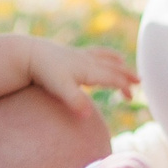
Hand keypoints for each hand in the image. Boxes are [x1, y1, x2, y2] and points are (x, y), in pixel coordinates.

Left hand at [24, 38, 138, 110]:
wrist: (28, 53)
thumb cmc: (45, 72)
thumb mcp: (60, 89)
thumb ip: (75, 102)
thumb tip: (88, 116)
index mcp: (88, 69)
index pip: (112, 77)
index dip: (124, 85)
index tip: (132, 96)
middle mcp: (87, 60)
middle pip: (112, 66)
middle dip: (126, 74)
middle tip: (139, 82)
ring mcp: (79, 55)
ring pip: (103, 57)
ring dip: (116, 62)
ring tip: (123, 62)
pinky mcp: (70, 53)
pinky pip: (93, 52)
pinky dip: (102, 53)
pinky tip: (101, 55)